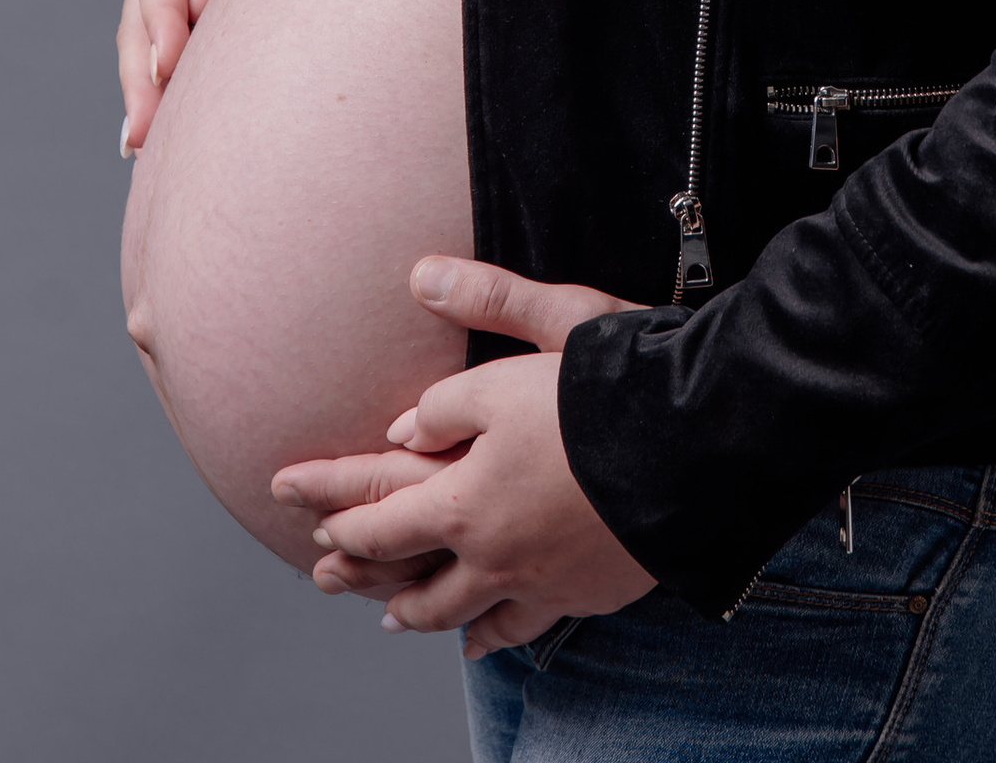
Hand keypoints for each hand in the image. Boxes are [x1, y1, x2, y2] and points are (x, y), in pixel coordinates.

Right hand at [116, 0, 362, 148]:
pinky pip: (171, 48)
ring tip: (145, 147)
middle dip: (141, 73)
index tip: (168, 62)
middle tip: (145, 132)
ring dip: (146, 92)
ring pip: (148, 42)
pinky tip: (161, 138)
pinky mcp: (191, 2)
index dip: (160, 13)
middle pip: (141, 16)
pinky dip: (164, 88)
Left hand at [272, 257, 648, 656]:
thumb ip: (454, 388)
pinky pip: (525, 628)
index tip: (296, 508)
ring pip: (468, 616)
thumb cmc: (607, 391)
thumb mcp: (527, 354)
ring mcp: (545, 581)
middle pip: (415, 583)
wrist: (699, 445)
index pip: (382, 518)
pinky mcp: (590, 590)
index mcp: (468, 500)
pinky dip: (493, 637)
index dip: (335, 513)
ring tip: (395, 620)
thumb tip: (399, 418)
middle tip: (328, 576)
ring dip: (423, 616)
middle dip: (366, 578)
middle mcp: (497, 556)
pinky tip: (483, 641)